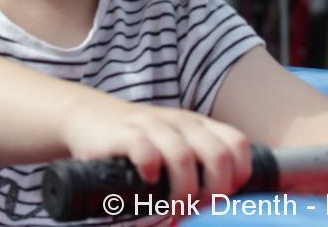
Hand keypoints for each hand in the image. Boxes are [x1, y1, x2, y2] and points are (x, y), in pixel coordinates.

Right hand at [62, 99, 251, 202]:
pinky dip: (151, 171)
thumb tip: (224, 204)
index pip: (237, 145)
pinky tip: (148, 182)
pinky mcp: (124, 133)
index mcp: (199, 125)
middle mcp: (181, 122)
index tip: (222, 199)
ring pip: (183, 157)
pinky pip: (146, 150)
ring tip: (174, 211)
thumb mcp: (175, 144)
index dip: (238, 176)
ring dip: (183, 192)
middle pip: (218, 155)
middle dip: (213, 192)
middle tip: (197, 211)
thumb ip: (199, 163)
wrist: (89, 117)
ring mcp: (152, 125)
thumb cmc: (140, 141)